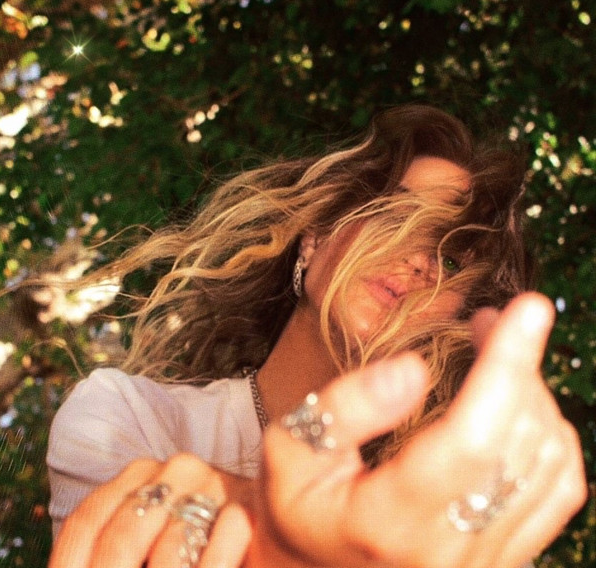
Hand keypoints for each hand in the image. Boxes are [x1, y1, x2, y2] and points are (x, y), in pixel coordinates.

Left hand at [48, 454, 252, 567]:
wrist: (267, 523)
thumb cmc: (188, 545)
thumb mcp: (144, 542)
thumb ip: (112, 554)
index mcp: (140, 474)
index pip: (87, 521)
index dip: (68, 567)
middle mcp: (174, 470)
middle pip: (122, 537)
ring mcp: (214, 484)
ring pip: (170, 552)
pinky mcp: (248, 508)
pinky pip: (217, 548)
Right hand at [250, 293, 586, 567]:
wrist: (316, 567)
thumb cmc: (299, 504)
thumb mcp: (292, 448)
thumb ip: (345, 408)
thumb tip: (415, 366)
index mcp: (389, 524)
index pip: (471, 439)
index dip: (505, 366)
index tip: (527, 309)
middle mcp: (450, 555)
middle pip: (519, 445)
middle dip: (520, 364)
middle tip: (494, 317)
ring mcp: (484, 563)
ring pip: (549, 463)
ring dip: (533, 391)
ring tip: (497, 349)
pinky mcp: (504, 557)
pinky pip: (559, 490)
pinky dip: (550, 431)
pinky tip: (518, 400)